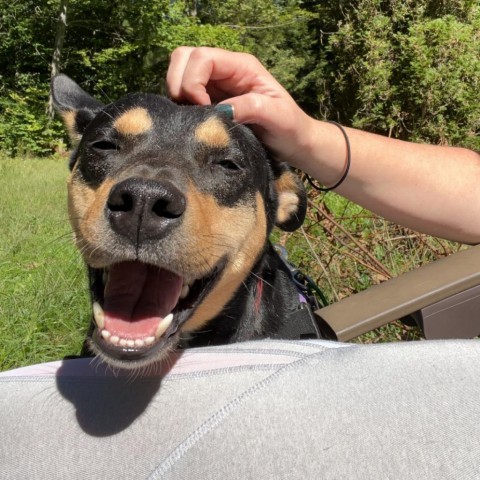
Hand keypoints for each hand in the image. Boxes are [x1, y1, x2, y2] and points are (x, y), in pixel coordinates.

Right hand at [166, 46, 314, 166]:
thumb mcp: (278, 117)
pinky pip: (184, 95)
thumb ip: (252, 108)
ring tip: (194, 118)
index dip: (193, 81)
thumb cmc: (290, 128)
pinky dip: (182, 106)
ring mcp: (215, 85)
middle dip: (179, 84)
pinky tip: (195, 122)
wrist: (292, 143)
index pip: (202, 57)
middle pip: (183, 58)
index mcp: (241, 66)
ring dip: (179, 95)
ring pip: (179, 74)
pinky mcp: (209, 101)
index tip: (204, 109)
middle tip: (192, 113)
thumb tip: (221, 110)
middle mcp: (225, 70)